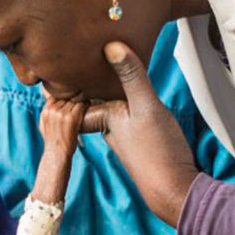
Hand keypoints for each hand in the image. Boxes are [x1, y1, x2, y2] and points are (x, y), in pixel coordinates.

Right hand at [38, 97, 85, 158]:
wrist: (57, 155)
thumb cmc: (53, 142)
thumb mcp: (44, 126)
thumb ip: (47, 114)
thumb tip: (49, 103)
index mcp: (45, 111)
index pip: (56, 96)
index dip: (64, 99)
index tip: (70, 103)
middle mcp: (52, 111)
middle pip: (66, 98)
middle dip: (73, 100)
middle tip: (81, 101)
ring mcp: (61, 114)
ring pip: (74, 100)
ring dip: (80, 102)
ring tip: (85, 103)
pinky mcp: (72, 118)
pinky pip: (81, 105)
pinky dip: (86, 105)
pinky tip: (88, 107)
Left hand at [82, 42, 199, 226]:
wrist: (175, 189)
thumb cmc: (158, 152)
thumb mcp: (146, 106)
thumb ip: (131, 76)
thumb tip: (111, 45)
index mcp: (101, 117)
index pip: (76, 92)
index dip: (66, 75)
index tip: (60, 52)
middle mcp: (108, 124)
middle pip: (92, 95)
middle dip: (86, 75)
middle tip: (81, 46)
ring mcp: (124, 131)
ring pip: (110, 100)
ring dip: (108, 82)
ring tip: (107, 55)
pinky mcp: (140, 135)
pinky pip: (127, 108)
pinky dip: (126, 93)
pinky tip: (134, 82)